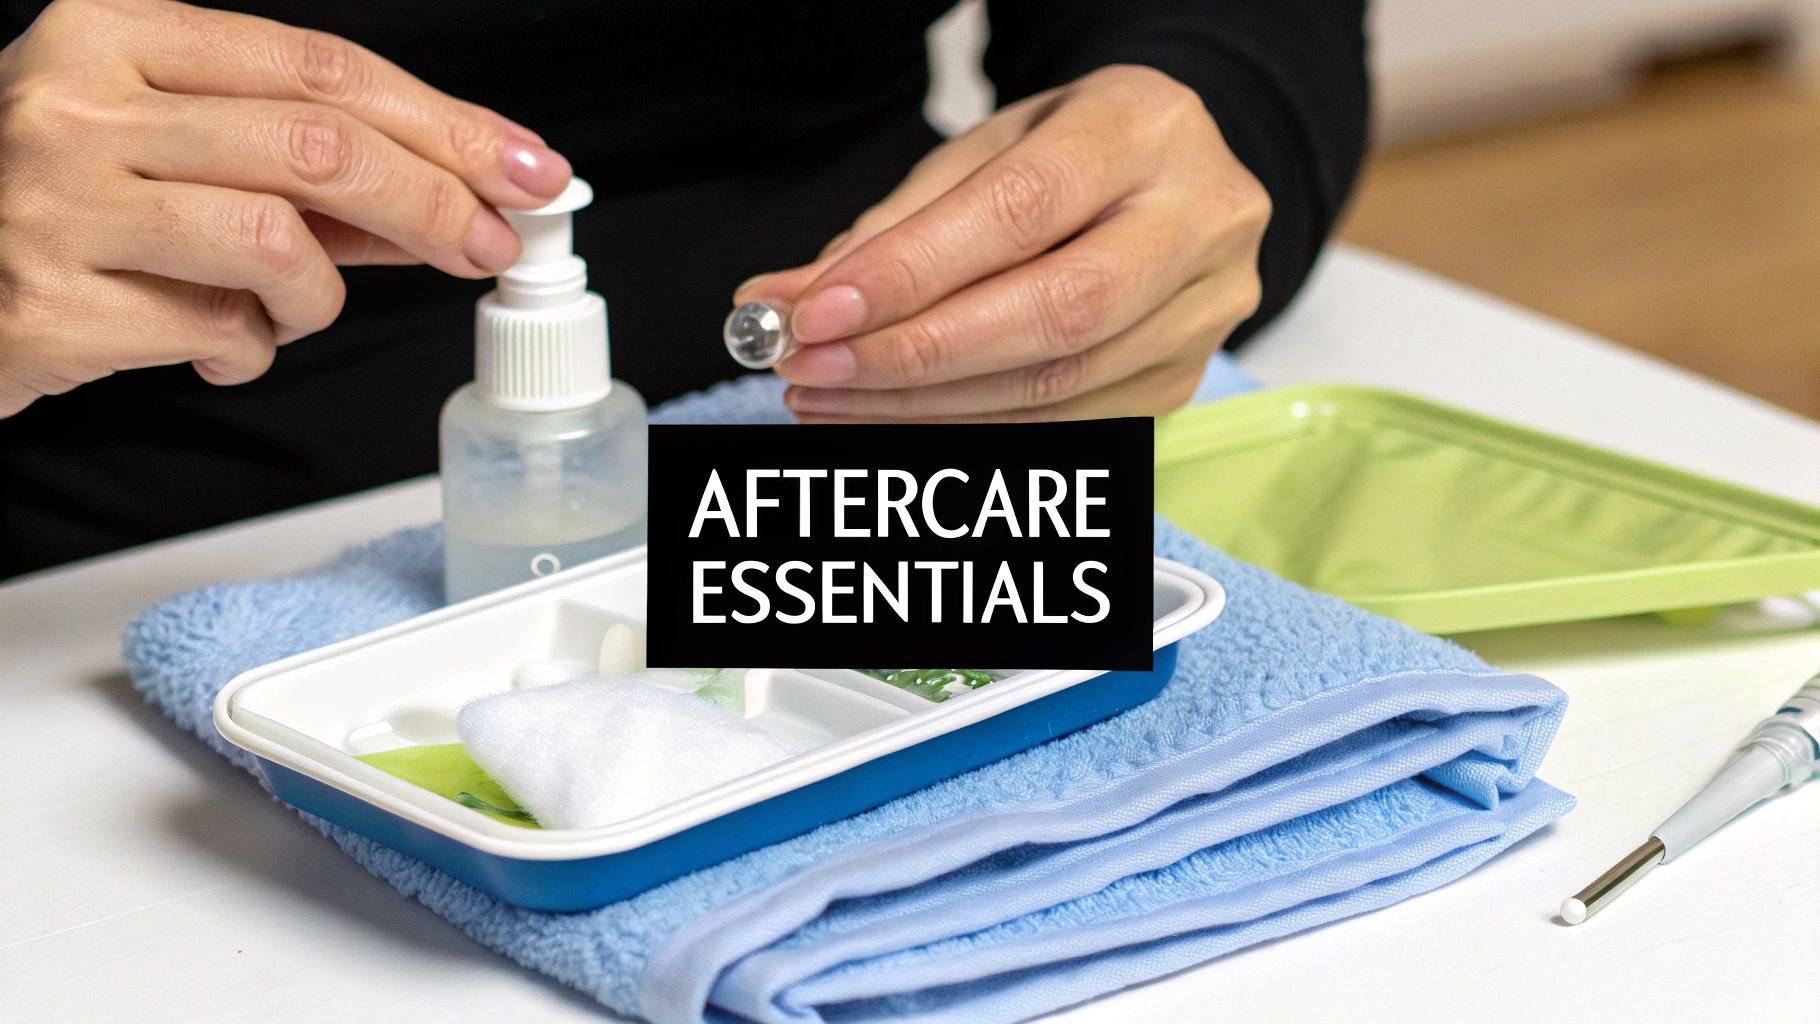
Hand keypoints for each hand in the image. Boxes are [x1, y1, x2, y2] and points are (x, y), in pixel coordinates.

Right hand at [0, 0, 571, 416]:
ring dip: (318, 296)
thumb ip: (301, 170)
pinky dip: (248, 353)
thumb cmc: (59, 214)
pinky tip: (212, 346)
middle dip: (435, 203)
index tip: (523, 167)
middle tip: (490, 246)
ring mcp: (56, 201)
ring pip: (278, 241)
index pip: (321, 68)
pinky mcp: (51, 302)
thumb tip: (454, 196)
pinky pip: (219, 331)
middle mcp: (81, 106)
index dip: (443, 123)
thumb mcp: (171, 155)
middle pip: (320, 146)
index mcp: (114, 38)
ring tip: (284, 310)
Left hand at [735, 65, 1268, 422]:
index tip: (817, 312)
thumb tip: (782, 300)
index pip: (1020, 211)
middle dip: (914, 354)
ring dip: (926, 407)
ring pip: (1058, 386)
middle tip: (813, 369)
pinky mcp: (1184, 377)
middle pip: (1054, 313)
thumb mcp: (982, 153)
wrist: (1170, 172)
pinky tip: (896, 419)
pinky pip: (1066, 425)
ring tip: (831, 400)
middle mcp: (1200, 219)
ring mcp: (1205, 309)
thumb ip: (892, 228)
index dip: (911, 273)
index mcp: (1144, 128)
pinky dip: (969, 430)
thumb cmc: (1069, 153)